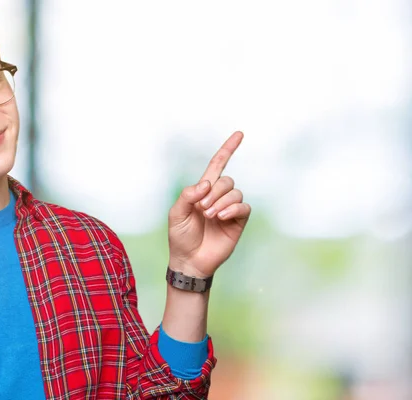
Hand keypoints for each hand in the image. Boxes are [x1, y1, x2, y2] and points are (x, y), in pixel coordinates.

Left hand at [168, 131, 250, 277]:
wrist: (189, 260)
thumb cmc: (180, 237)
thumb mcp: (176, 213)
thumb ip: (188, 195)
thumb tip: (207, 183)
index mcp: (202, 191)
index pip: (218, 165)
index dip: (228, 149)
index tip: (240, 134)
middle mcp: (218, 197)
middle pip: (226, 180)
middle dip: (214, 192)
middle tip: (202, 209)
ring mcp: (229, 209)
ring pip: (235, 192)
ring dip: (221, 201)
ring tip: (210, 216)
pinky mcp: (238, 222)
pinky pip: (243, 207)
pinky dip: (232, 209)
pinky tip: (221, 217)